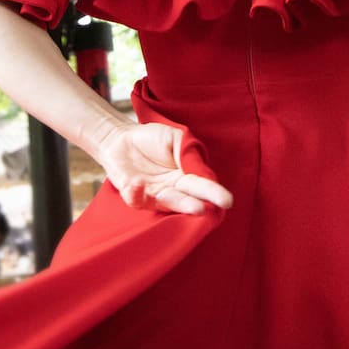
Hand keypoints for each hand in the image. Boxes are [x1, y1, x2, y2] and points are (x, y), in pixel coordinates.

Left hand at [95, 122, 233, 214]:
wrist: (121, 139)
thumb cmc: (152, 139)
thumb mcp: (175, 138)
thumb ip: (188, 152)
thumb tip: (201, 170)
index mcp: (187, 177)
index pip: (203, 186)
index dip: (214, 193)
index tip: (226, 201)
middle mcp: (173, 190)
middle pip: (187, 200)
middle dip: (195, 205)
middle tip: (203, 209)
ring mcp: (154, 195)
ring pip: (166, 204)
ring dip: (173, 204)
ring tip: (183, 203)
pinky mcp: (133, 197)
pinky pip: (136, 199)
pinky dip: (137, 193)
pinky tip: (139, 183)